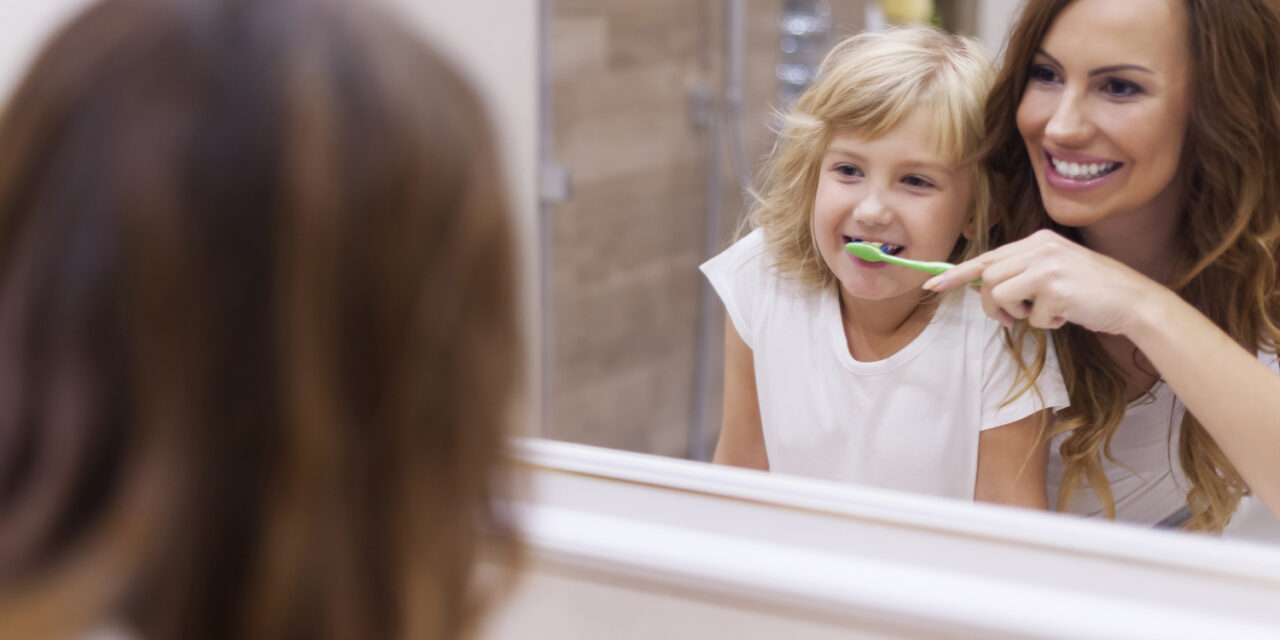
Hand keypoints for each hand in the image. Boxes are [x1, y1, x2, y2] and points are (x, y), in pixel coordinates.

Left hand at [923, 229, 1163, 334]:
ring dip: (1014, 314)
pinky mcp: (1056, 288)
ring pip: (999, 294)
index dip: (957, 274)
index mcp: (1039, 241)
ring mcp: (1049, 266)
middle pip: (987, 278)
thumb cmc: (1093, 292)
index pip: (988, 256)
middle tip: (1009, 319)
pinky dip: (1046, 324)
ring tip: (1040, 315)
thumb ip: (1022, 274)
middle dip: (990, 305)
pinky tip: (1067, 316)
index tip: (932, 286)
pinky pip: (1031, 316)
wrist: (1135, 301)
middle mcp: (1041, 248)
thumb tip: (981, 287)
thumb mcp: (1055, 272)